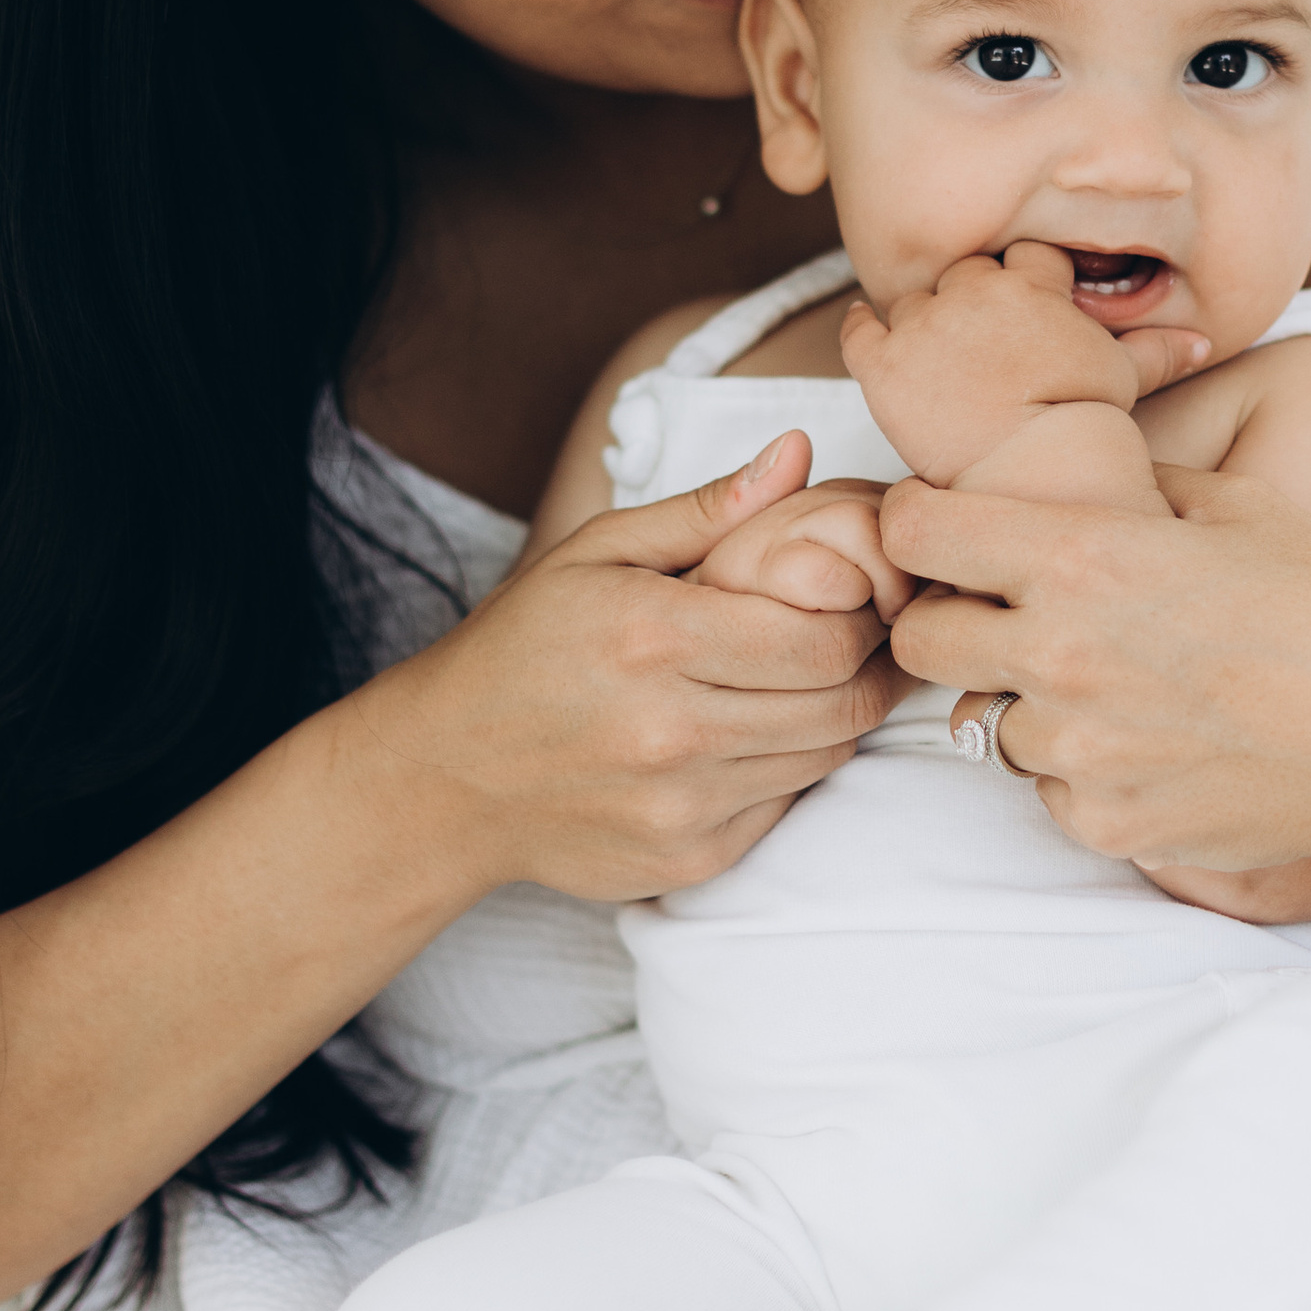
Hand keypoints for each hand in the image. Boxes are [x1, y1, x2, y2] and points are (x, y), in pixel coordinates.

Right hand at [361, 436, 908, 905]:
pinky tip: (749, 733)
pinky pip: (784, 806)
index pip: (825, 635)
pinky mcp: (687, 860)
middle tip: (853, 635)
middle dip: (865, 663)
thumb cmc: (523, 647)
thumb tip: (798, 450)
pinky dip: (787, 767)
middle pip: (841, 701)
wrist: (446, 777)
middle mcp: (671, 730)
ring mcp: (680, 805)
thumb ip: (706, 507)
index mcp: (653, 636)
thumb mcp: (596, 552)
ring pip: (824, 756)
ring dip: (832, 714)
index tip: (855, 595)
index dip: (861, 613)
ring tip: (798, 679)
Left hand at [841, 245, 1208, 488]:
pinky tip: (874, 339)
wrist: (1031, 469)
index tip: (1024, 318)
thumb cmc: (1084, 426)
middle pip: (963, 274)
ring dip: (922, 324)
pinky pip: (858, 329)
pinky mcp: (882, 363)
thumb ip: (1155, 352)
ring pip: (913, 301)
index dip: (1025, 285)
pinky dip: (863, 331)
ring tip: (937, 363)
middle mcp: (974, 290)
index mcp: (1034, 283)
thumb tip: (1206, 342)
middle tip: (979, 350)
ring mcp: (924, 324)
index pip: (1025, 258)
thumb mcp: (1124, 379)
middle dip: (972, 304)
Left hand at [879, 463, 1310, 903]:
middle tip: (1012, 620)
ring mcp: (1076, 751)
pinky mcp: (1104, 824)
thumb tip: (1083, 473)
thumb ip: (1137, 488)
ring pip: (987, 726)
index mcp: (1079, 557)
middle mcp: (1057, 655)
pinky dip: (1086, 775)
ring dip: (1029, 706)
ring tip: (1123, 693)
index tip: (947, 532)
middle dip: (949, 625)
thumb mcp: (1239, 507)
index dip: (920, 526)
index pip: (916, 532)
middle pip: (917, 642)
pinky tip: (1160, 750)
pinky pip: (1051, 794)